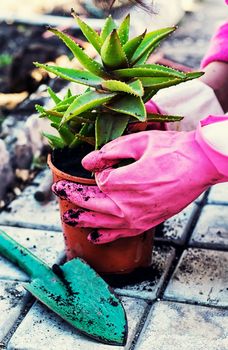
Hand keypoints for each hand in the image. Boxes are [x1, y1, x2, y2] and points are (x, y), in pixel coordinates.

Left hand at [52, 116, 227, 243]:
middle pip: (92, 202)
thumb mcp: (139, 142)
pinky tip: (93, 236)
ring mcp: (136, 217)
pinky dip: (105, 236)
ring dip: (83, 218)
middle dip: (72, 196)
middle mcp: (127, 203)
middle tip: (57, 190)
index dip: (95, 172)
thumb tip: (87, 162)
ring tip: (69, 217)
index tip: (99, 165)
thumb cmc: (172, 151)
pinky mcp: (146, 223)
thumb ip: (110, 151)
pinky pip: (120, 234)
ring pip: (102, 222)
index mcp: (123, 181)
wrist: (199, 166)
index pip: (96, 180)